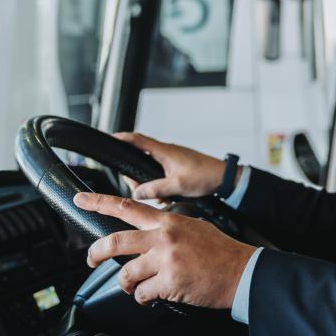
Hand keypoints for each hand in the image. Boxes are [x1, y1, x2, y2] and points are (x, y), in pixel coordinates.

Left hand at [73, 192, 256, 308]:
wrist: (243, 271)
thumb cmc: (222, 252)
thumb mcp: (194, 227)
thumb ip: (169, 227)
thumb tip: (150, 232)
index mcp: (168, 221)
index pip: (127, 206)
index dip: (98, 202)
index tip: (80, 200)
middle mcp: (164, 237)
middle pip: (115, 242)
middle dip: (96, 253)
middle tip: (91, 260)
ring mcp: (166, 259)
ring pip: (126, 273)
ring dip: (126, 284)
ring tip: (134, 287)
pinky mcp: (169, 281)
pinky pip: (142, 293)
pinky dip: (143, 298)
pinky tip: (153, 296)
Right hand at [112, 132, 234, 199]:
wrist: (225, 178)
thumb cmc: (205, 176)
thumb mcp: (177, 185)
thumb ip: (155, 189)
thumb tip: (138, 193)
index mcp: (165, 151)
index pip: (138, 140)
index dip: (122, 138)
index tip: (110, 138)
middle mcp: (168, 152)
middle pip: (141, 157)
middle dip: (137, 175)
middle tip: (137, 189)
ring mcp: (173, 159)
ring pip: (152, 168)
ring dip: (151, 183)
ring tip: (159, 196)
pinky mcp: (179, 166)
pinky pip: (163, 173)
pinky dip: (161, 184)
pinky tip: (167, 196)